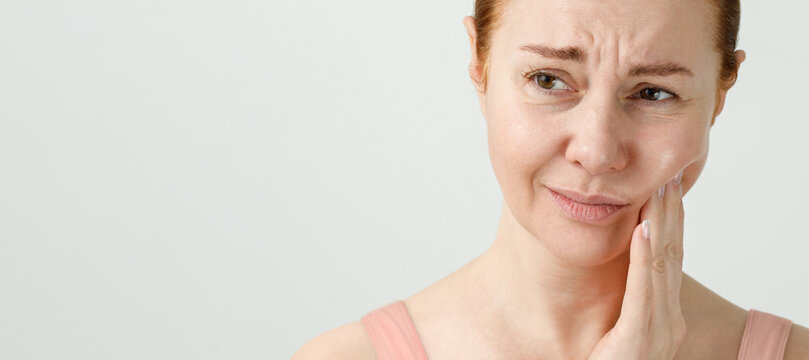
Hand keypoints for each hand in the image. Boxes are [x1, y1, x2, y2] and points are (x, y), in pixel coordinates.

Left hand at [587, 170, 686, 359]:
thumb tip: (613, 253)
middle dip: (671, 215)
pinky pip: (644, 294)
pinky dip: (646, 260)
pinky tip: (644, 231)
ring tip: (660, 192)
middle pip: (671, 257)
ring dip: (662, 226)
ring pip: (662, 268)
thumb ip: (622, 295)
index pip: (669, 259)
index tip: (668, 187)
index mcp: (662, 315)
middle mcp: (667, 322)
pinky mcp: (637, 344)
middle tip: (670, 175)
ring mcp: (657, 334)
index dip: (670, 222)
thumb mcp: (615, 324)